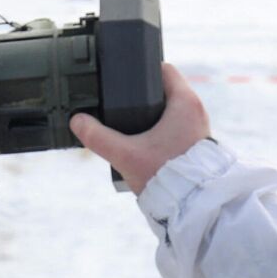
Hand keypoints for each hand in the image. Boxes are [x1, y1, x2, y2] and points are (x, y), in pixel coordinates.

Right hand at [69, 63, 211, 194]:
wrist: (193, 207)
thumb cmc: (166, 178)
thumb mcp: (125, 155)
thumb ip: (98, 137)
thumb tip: (77, 122)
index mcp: (185, 103)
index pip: (164, 70)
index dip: (144, 70)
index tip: (126, 78)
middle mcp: (197, 111)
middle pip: (166, 90)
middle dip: (144, 96)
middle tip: (122, 103)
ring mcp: (200, 128)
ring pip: (171, 111)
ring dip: (153, 115)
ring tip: (131, 124)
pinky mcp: (197, 145)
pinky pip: (177, 127)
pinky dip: (162, 130)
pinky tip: (145, 142)